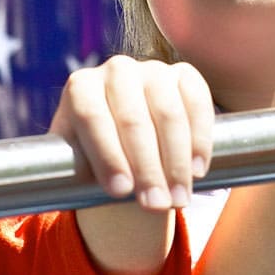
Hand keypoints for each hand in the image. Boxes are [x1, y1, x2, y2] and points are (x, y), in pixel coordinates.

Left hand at [49, 55, 213, 210]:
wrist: (126, 137)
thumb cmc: (94, 156)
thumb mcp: (76, 162)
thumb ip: (74, 172)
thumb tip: (84, 192)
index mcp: (81, 87)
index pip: (92, 117)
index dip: (107, 156)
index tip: (121, 192)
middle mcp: (116, 70)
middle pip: (133, 120)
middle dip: (147, 169)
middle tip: (155, 205)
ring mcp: (153, 69)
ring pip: (168, 114)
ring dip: (176, 162)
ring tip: (178, 200)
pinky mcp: (184, 75)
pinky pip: (197, 103)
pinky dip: (200, 139)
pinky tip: (197, 170)